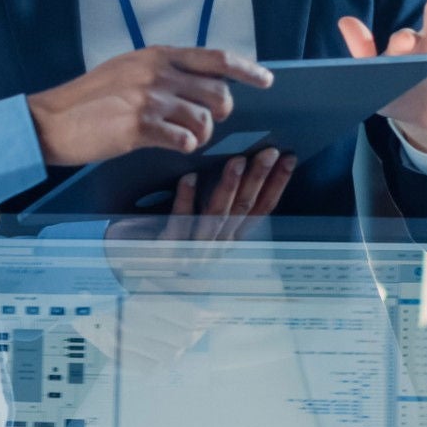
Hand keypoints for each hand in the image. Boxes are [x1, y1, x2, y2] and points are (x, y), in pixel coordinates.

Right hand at [25, 46, 273, 166]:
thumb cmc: (89, 98)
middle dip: (221, 112)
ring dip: (201, 134)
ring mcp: (148, 98)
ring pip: (205, 119)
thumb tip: (199, 84)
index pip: (215, 57)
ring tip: (183, 137)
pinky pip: (183, 139)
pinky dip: (185, 145)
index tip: (267, 80)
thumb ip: (163, 71)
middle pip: (219, 93)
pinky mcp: (138, 126)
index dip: (247, 69)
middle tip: (208, 122)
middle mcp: (156, 72)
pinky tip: (173, 145)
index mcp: (157, 55)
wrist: (51, 120)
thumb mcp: (128, 69)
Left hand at [106, 147, 296, 244]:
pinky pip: (179, 224)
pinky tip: (187, 178)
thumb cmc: (172, 241)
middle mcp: (217, 246)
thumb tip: (241, 162)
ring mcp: (194, 250)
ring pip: (217, 216)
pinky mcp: (167, 250)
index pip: (261, 209)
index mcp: (229, 238)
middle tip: (269, 152)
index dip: (277, 185)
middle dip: (258, 179)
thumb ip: (220, 204)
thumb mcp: (202, 224)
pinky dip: (184, 201)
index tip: (288, 158)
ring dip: (228, 186)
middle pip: (243, 209)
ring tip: (236, 161)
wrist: (138, 274)